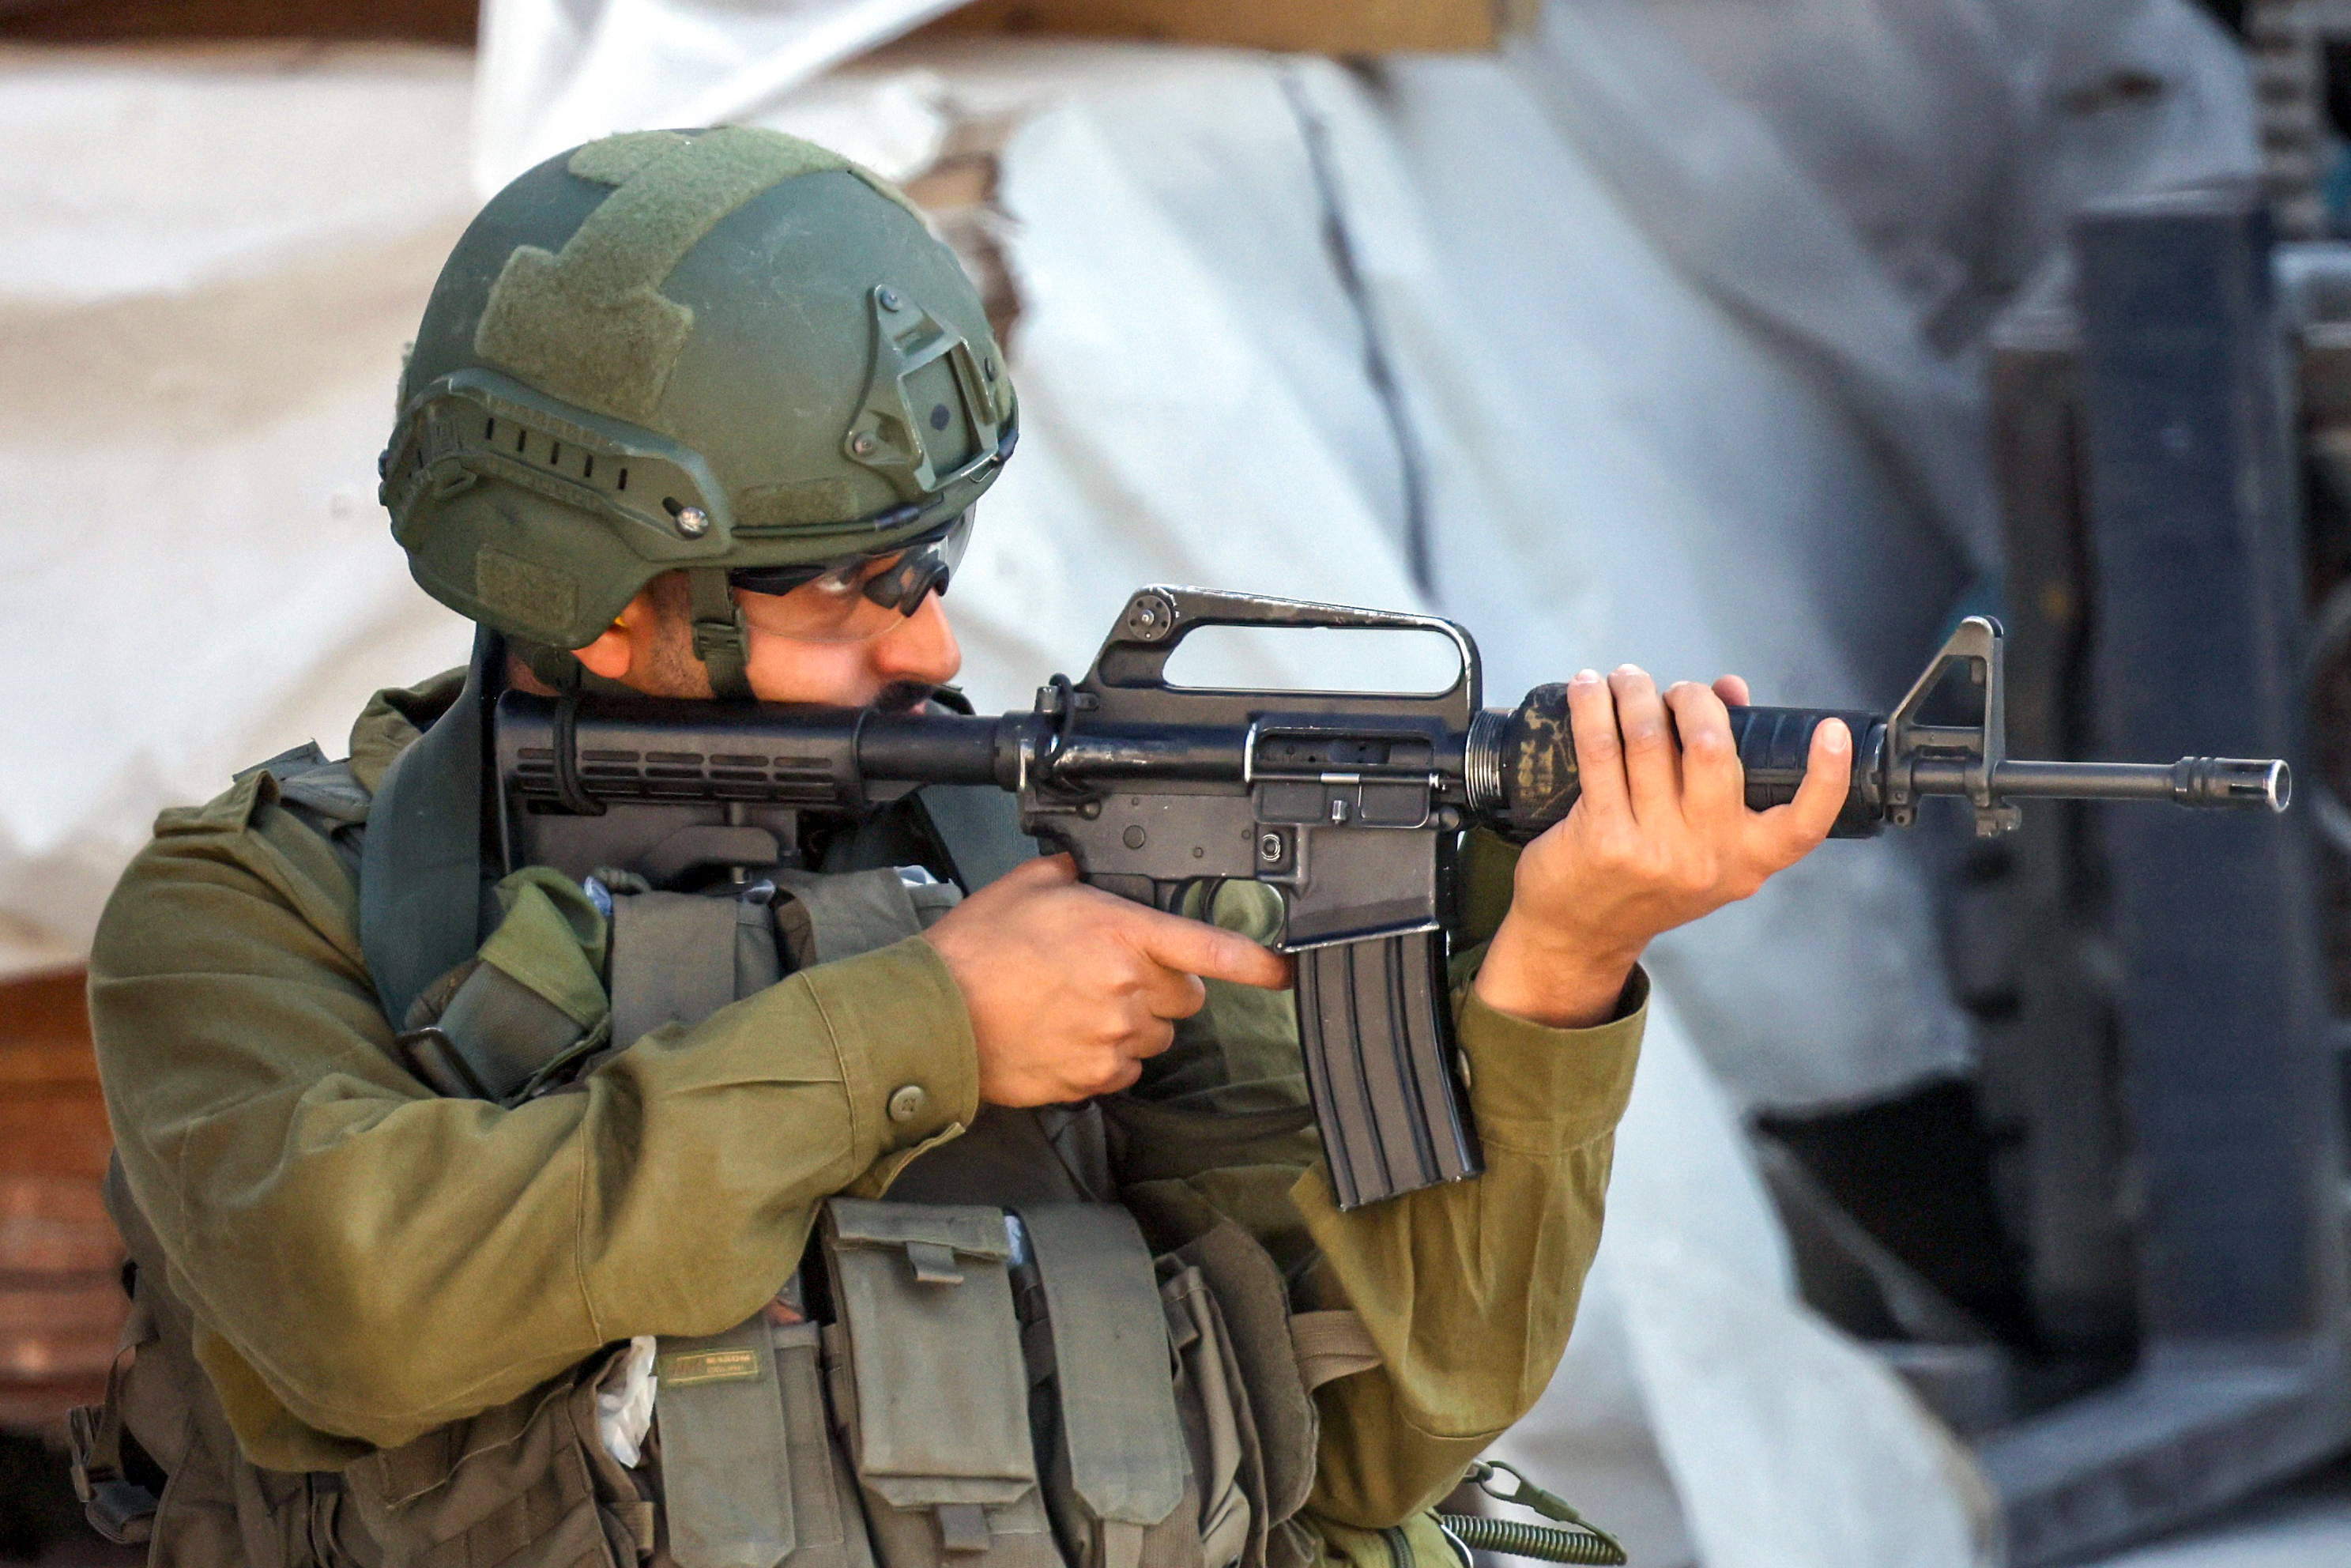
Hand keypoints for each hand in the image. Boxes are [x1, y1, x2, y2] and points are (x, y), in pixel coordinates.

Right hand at [924, 855, 1292, 1105]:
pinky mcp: (1093, 1079)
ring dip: (1135, 1021)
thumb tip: (1091, 871)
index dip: (1257, 962)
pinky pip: (1125, 1070)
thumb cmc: (975, 950)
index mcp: (1121, 935)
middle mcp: (1127, 990)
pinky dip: (1108, 1056)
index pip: (1211, 949)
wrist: (935, 1018)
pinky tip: (1068, 1035)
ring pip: (1157, 1036)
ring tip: (1080, 1005)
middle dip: (1162, 985)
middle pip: (1186, 997)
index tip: (1281, 970)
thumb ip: (1078, 876)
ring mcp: (1113, 1040)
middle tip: (1113, 974)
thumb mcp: (1030, 886)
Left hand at [1474, 666, 1848, 1028]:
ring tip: (1628, 679)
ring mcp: (1654, 850)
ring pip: (1650, 740)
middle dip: (1693, 700)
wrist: (1580, 934)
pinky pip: (1600, 751)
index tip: (1832, 732)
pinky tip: (1587, 687)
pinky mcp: (1603, 838)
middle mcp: (1706, 857)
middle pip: (1712, 750)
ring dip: (1636, 692)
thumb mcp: (1701, 840)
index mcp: (1747, 859)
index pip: (1804, 825)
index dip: (1827, 777)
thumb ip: (1724, 767)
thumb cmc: (1644, 876)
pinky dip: (1592, 707)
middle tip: (1677, 692)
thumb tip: (1730, 689)